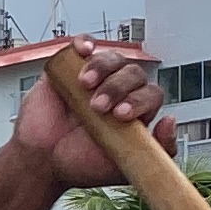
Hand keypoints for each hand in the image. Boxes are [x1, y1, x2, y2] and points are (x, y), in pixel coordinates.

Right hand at [11, 38, 170, 190]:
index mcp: (134, 111)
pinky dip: (85, 42)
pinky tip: (84, 50)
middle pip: (133, 73)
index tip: (120, 115)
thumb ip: (156, 150)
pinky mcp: (69, 69)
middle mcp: (118, 92)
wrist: (40, 162)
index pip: (150, 94)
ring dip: (102, 68)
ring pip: (112, 59)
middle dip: (118, 87)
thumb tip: (170, 121)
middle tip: (97, 107)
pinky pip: (82, 45)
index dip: (139, 100)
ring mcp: (94, 78)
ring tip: (84, 85)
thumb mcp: (122, 166)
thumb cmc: (79, 164)